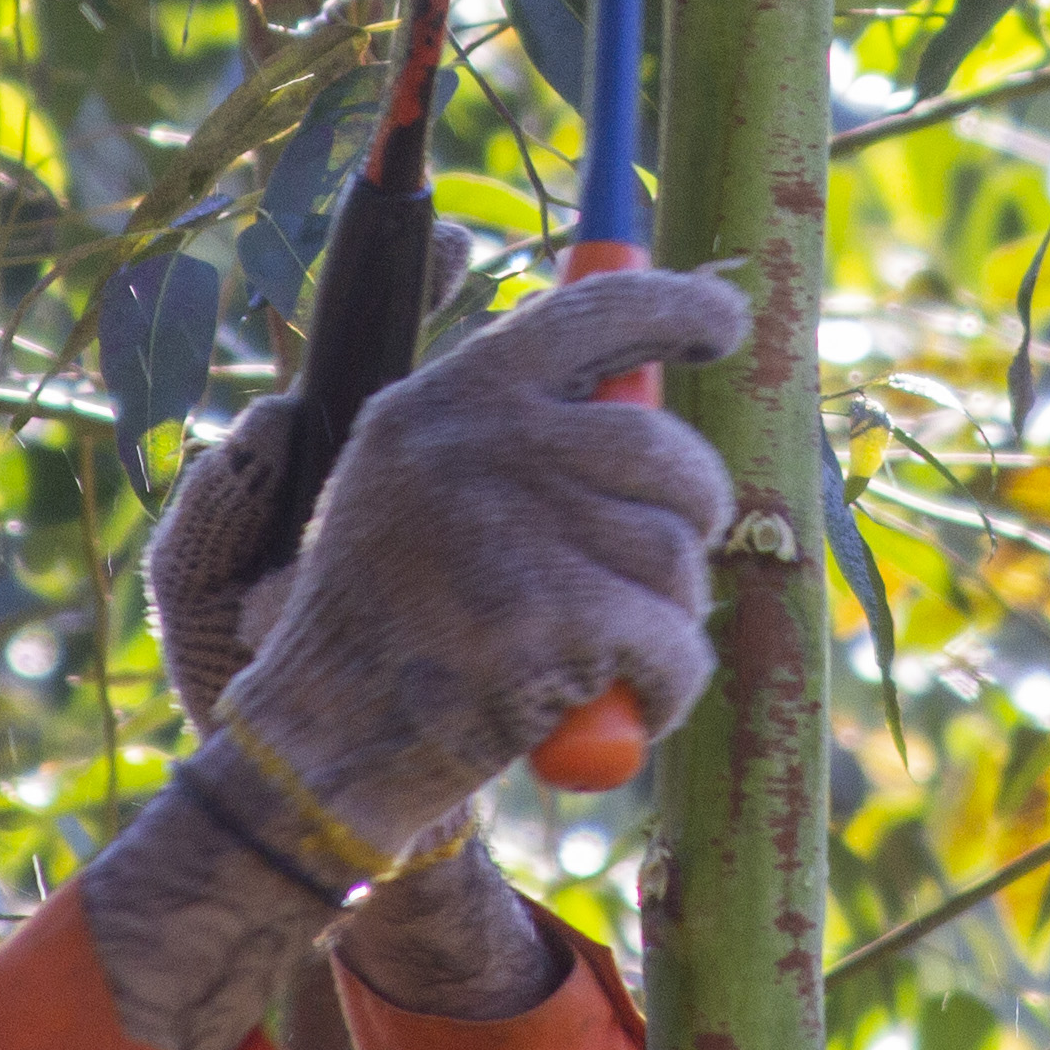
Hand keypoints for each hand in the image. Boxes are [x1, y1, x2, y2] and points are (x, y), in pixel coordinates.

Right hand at [185, 264, 744, 888]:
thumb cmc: (380, 615)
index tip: (724, 318)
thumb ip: (501, 422)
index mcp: (456, 396)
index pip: (597, 311)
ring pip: (677, 554)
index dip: (679, 308)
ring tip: (607, 647)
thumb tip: (632, 372)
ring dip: (667, 611)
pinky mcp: (565, 622)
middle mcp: (492, 444)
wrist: (325, 741)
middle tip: (656, 562)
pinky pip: (676, 647)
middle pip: (667, 451)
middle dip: (688, 511)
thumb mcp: (405, 477)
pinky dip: (666, 687)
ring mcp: (529, 530)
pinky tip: (620, 702)